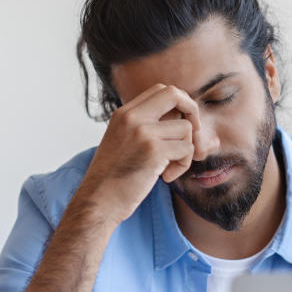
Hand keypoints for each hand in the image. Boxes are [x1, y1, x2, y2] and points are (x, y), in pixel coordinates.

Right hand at [76, 83, 200, 225]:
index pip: (161, 90)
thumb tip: (187, 122)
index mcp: (124, 113)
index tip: (181, 122)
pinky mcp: (154, 151)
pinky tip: (166, 177)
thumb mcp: (123, 142)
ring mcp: (143, 132)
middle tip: (193, 134)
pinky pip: (187, 149)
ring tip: (168, 168)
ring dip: (186, 151)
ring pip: (186, 128)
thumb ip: (146, 128)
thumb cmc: (113, 179)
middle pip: (174, 94)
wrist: (98, 202)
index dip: (179, 102)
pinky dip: (182, 166)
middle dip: (192, 111)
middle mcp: (132, 117)